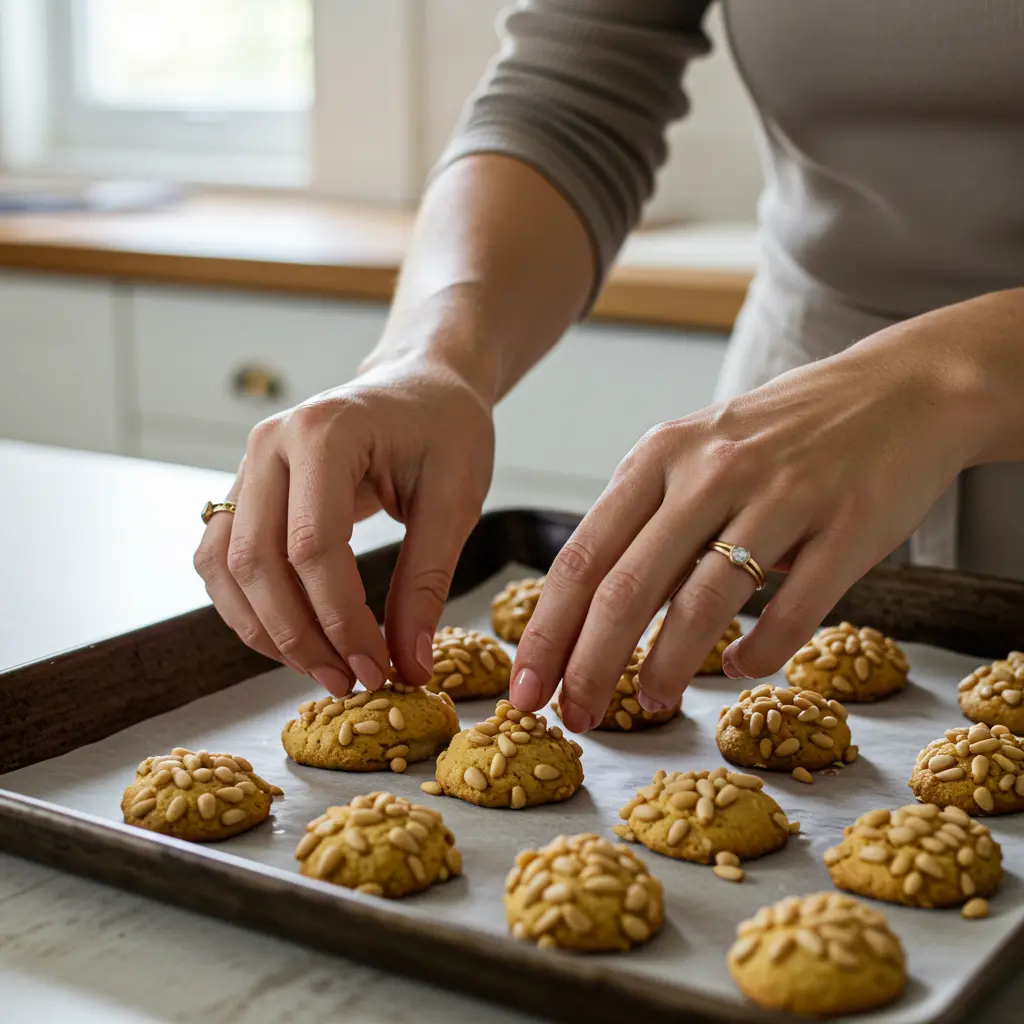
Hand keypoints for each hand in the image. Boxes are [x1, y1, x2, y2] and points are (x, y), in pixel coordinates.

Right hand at [193, 354, 493, 695]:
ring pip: (225, 566)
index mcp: (325, 431)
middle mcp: (270, 444)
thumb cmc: (445, 429)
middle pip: (256, 561)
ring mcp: (249, 463)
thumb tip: (408, 664)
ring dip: (265, 630)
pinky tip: (293, 639)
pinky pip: (222, 558)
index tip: (377, 668)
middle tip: (348, 681)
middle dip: (299, 635)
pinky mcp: (246, 489)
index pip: (313, 546)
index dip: (340, 620)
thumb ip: (426, 582)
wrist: (421, 385)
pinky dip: (248, 607)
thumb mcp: (454, 500)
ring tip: (322, 670)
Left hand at [508, 325, 981, 731]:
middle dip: (589, 663)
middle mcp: (711, 471)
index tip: (527, 685)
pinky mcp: (847, 525)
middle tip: (574, 716)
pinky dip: (760, 652)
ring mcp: (781, 495)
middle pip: (628, 586)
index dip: (548, 630)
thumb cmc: (784, 434)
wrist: (902, 390)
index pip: (583, 556)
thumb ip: (651, 526)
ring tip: (649, 704)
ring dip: (667, 667)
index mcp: (661, 455)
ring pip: (703, 601)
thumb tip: (597, 615)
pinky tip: (738, 670)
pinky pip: (793, 608)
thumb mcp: (699, 456)